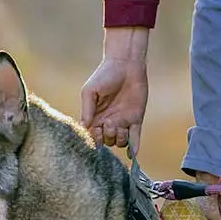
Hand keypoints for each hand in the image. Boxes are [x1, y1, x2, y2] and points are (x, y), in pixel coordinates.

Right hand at [80, 29, 149, 156]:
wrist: (126, 64)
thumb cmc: (104, 75)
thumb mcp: (90, 91)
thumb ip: (86, 109)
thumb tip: (85, 128)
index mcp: (95, 117)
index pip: (93, 136)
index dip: (95, 138)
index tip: (96, 132)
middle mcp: (108, 122)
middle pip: (107, 142)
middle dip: (107, 137)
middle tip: (109, 124)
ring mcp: (122, 122)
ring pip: (120, 142)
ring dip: (119, 139)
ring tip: (119, 126)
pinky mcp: (135, 119)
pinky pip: (135, 138)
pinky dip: (134, 147)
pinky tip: (133, 154)